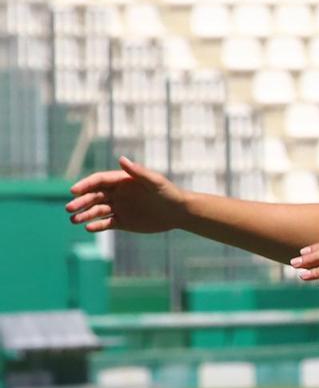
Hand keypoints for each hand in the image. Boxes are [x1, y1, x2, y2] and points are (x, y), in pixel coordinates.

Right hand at [66, 156, 186, 233]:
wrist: (179, 212)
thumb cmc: (169, 193)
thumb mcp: (155, 182)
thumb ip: (138, 172)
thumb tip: (121, 159)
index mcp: (121, 181)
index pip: (98, 181)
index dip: (85, 185)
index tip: (74, 191)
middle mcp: (116, 194)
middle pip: (93, 196)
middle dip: (80, 202)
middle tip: (69, 208)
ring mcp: (118, 208)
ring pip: (96, 211)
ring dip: (84, 215)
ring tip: (73, 220)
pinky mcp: (122, 222)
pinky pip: (105, 224)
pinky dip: (97, 226)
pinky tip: (89, 228)